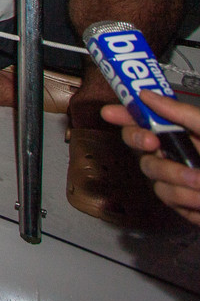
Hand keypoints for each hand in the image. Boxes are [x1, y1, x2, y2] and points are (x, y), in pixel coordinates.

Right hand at [101, 91, 199, 226]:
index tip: (112, 112)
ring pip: (152, 175)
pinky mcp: (184, 205)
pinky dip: (187, 201)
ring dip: (177, 179)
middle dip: (144, 145)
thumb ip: (182, 113)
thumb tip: (149, 95)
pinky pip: (168, 200)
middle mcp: (180, 154)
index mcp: (186, 132)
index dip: (126, 112)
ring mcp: (180, 179)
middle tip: (155, 144)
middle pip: (139, 145)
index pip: (148, 118)